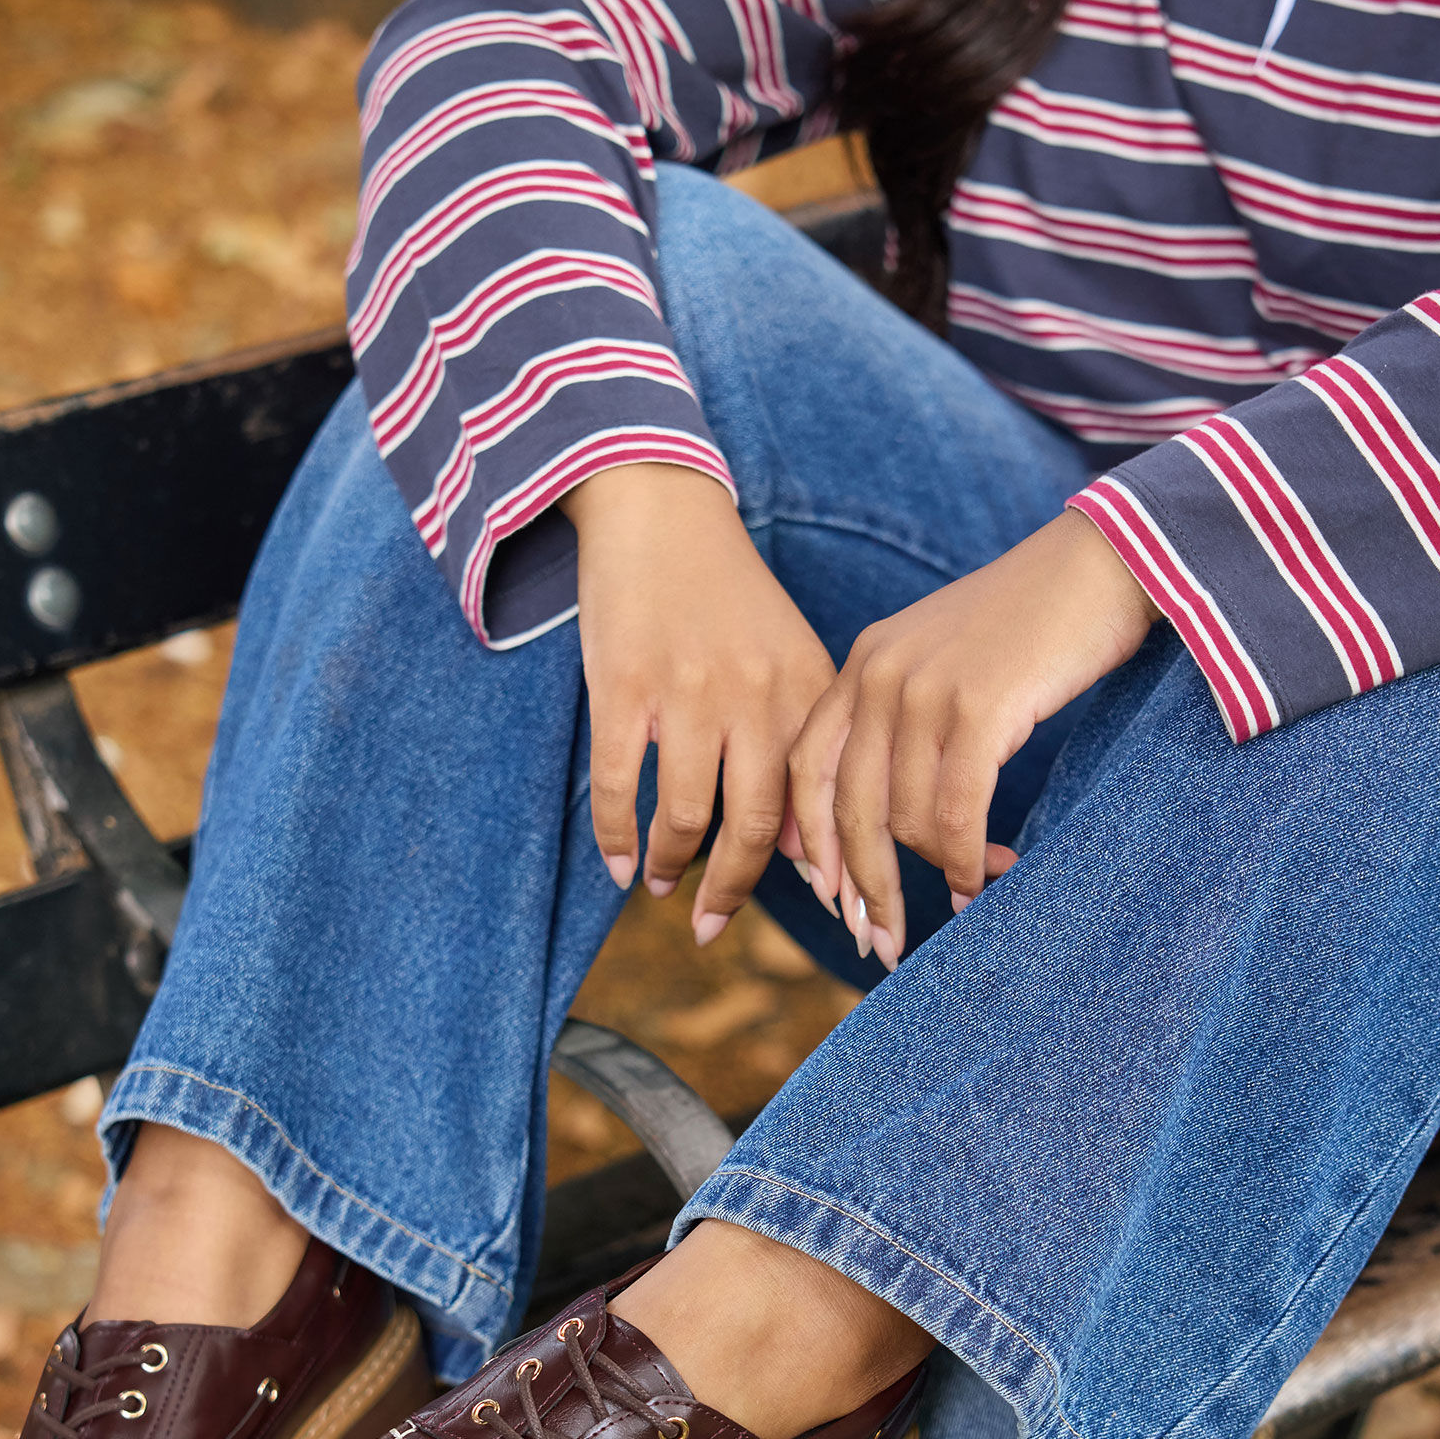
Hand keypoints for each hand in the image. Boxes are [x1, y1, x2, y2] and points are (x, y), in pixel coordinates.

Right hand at [566, 464, 836, 942]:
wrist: (659, 510)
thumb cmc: (725, 597)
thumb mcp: (784, 660)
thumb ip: (798, 747)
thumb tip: (798, 854)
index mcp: (806, 690)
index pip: (820, 804)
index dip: (822, 874)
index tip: (813, 920)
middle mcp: (755, 695)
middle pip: (754, 827)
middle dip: (732, 891)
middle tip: (710, 927)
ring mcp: (687, 692)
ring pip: (687, 816)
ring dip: (668, 866)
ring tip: (658, 886)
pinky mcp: (623, 686)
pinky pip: (622, 787)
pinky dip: (617, 837)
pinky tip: (617, 862)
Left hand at [788, 508, 1157, 968]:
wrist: (1106, 562)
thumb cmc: (1037, 625)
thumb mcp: (947, 663)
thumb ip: (907, 722)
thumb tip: (898, 822)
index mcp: (863, 664)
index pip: (807, 771)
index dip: (813, 845)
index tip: (833, 902)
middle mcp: (879, 675)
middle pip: (846, 809)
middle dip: (863, 888)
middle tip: (883, 945)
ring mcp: (924, 690)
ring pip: (904, 819)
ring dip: (937, 872)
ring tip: (972, 889)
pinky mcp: (978, 707)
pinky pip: (953, 813)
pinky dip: (965, 859)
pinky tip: (986, 878)